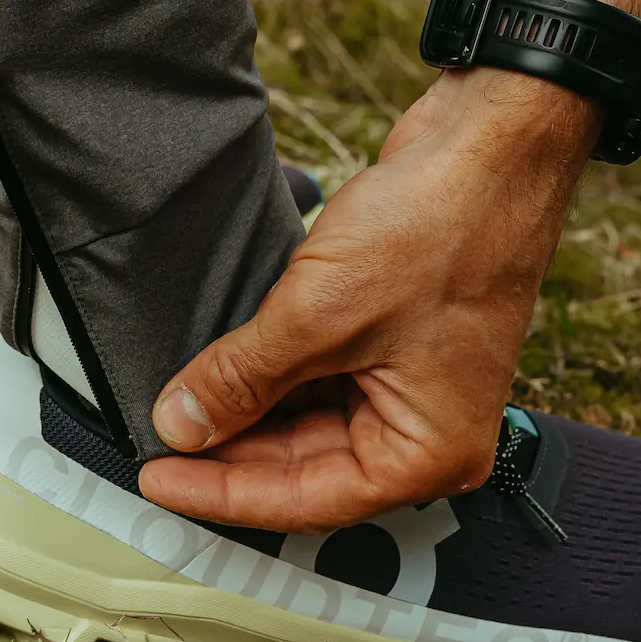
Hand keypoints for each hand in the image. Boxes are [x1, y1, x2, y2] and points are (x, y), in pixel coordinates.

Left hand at [140, 0, 640, 531]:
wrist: (489, 142)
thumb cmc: (439, 227)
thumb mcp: (318, 313)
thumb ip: (243, 378)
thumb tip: (182, 422)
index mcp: (426, 452)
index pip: (305, 499)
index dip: (220, 492)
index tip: (153, 477)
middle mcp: (424, 431)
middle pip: (305, 465)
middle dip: (228, 451)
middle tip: (152, 440)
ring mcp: (410, 382)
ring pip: (306, 420)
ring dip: (244, 411)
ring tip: (173, 403)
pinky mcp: (392, 338)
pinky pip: (319, 375)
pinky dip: (271, 373)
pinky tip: (218, 365)